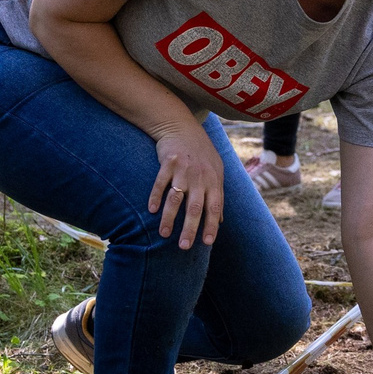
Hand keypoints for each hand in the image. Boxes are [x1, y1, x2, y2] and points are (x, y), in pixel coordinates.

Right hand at [147, 123, 224, 248]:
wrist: (182, 127)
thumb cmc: (201, 153)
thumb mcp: (216, 171)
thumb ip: (217, 195)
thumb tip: (221, 220)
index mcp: (214, 180)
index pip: (214, 207)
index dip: (211, 225)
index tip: (206, 243)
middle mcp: (200, 176)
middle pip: (195, 207)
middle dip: (190, 229)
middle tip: (184, 247)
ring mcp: (183, 169)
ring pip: (176, 198)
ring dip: (169, 218)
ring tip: (164, 234)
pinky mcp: (167, 162)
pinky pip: (160, 183)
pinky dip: (155, 197)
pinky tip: (151, 210)